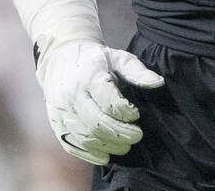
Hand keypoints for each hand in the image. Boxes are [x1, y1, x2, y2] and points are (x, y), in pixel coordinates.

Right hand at [37, 40, 164, 164]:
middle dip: (121, 134)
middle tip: (137, 136)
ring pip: (85, 137)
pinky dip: (89, 154)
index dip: (126, 112)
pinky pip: (71, 145)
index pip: (109, 101)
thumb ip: (137, 71)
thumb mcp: (118, 58)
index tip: (136, 114)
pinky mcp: (55, 123)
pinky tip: (105, 155)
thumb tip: (158, 83)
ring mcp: (61, 111)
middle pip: (97, 122)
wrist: (60, 59)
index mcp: (89, 76)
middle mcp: (71, 95)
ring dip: (108, 146)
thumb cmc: (96, 60)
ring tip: (125, 145)